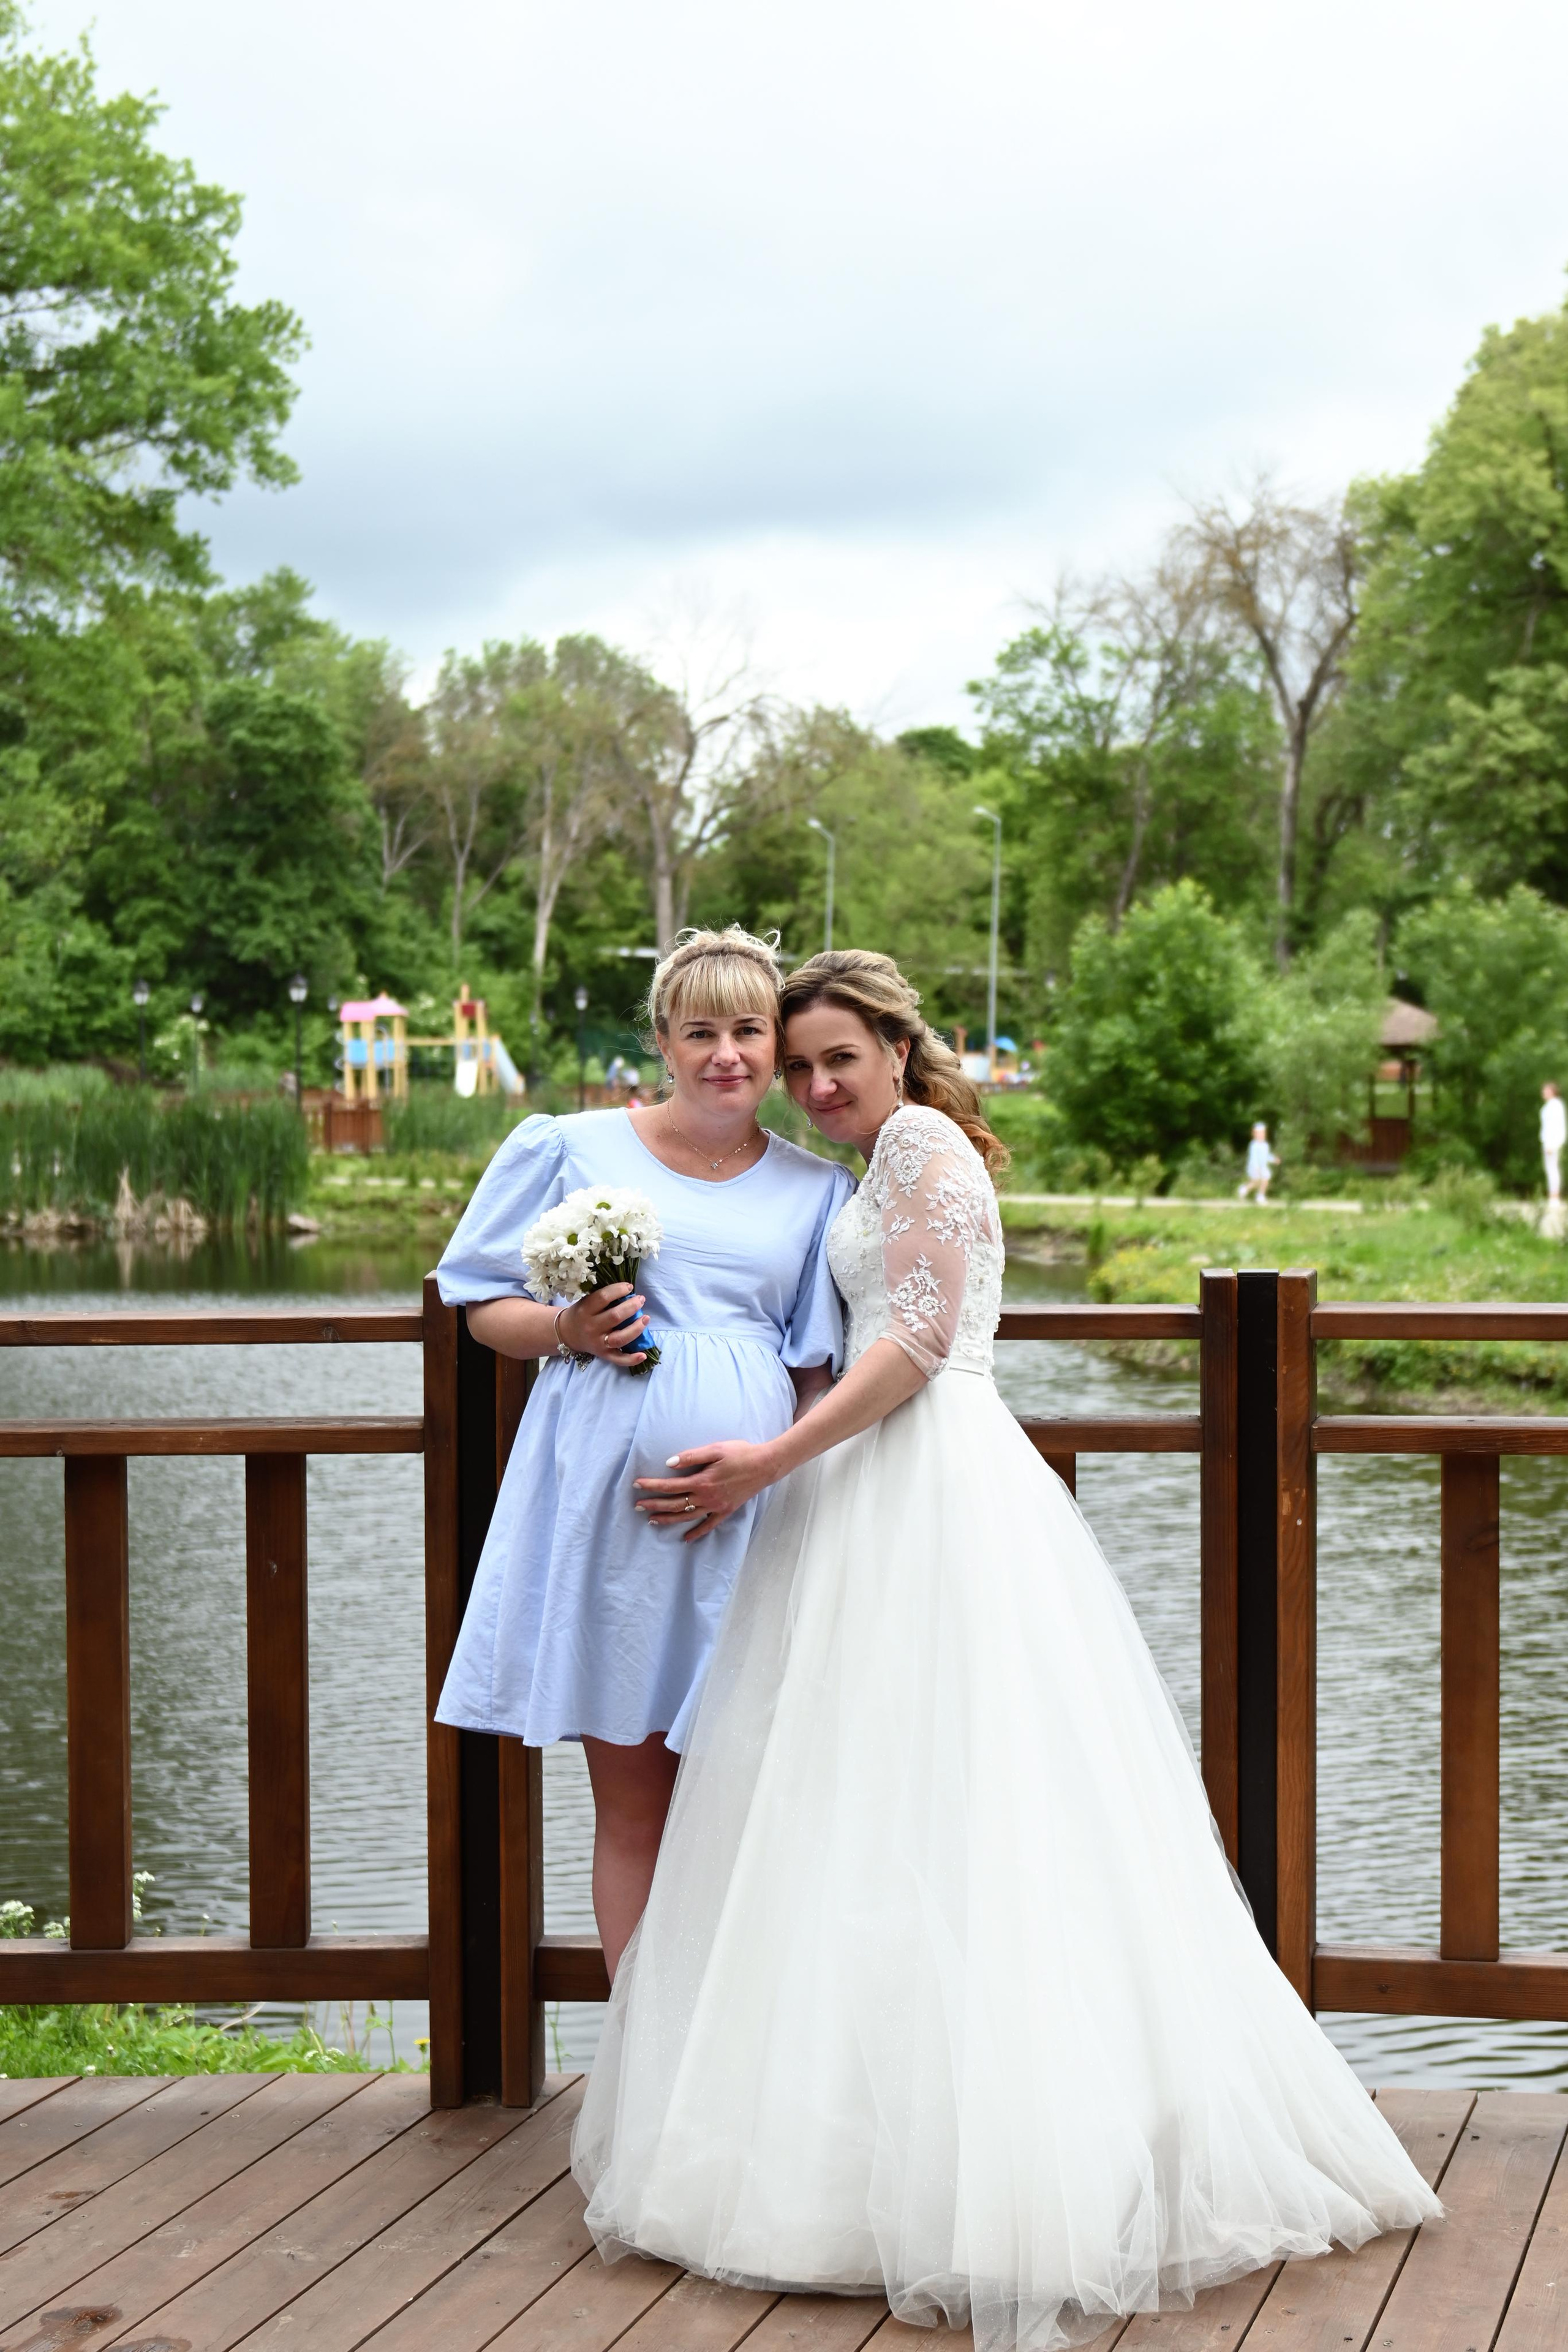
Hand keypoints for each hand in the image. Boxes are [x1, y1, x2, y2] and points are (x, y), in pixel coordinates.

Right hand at [561, 1283, 650, 1369]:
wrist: (566, 1334)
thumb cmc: (581, 1314)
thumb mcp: (586, 1302)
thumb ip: (603, 1298)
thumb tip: (628, 1292)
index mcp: (585, 1310)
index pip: (603, 1297)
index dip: (618, 1290)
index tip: (629, 1287)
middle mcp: (591, 1327)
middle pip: (615, 1317)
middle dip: (632, 1307)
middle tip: (641, 1300)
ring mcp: (598, 1343)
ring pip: (620, 1338)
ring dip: (636, 1328)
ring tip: (646, 1318)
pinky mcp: (604, 1355)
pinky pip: (618, 1359)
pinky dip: (632, 1359)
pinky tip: (643, 1354)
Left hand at [634, 1439, 776, 1540]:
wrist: (765, 1465)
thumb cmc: (741, 1453)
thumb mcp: (716, 1449)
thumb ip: (691, 1456)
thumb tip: (669, 1463)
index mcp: (702, 1481)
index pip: (670, 1486)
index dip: (652, 1486)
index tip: (637, 1485)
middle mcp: (707, 1497)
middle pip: (674, 1504)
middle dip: (654, 1505)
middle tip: (637, 1506)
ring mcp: (716, 1507)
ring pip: (687, 1517)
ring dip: (668, 1519)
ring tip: (652, 1520)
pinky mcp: (726, 1510)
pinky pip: (708, 1525)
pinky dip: (697, 1533)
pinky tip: (686, 1539)